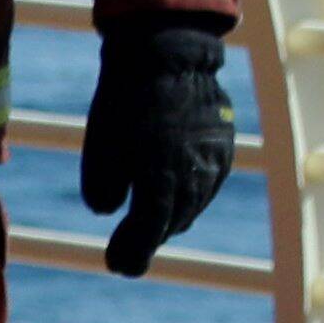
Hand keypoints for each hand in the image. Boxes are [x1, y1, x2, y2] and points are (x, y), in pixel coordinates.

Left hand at [81, 18, 234, 274]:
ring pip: (192, 205)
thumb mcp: (100, 144)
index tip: (118, 267)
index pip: (149, 230)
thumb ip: (102, 186)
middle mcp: (196, 175)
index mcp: (161, 177)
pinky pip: (206, 184)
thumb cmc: (124, 99)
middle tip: (126, 255)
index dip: (133, 252)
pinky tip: (172, 198)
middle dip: (147, 240)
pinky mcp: (223, 146)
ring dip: (169, 220)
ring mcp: (215, 160)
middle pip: (172, 222)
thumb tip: (108, 211)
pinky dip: (187, 197)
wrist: (167, 54)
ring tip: (147, 230)